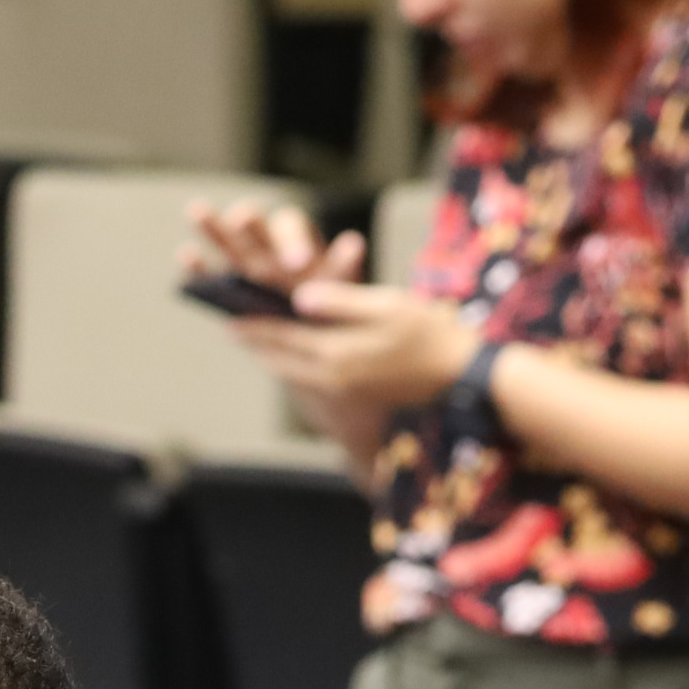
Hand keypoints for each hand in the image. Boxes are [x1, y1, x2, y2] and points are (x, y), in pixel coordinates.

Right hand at [182, 196, 347, 302]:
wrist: (312, 340)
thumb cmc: (331, 307)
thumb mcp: (343, 289)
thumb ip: (344, 267)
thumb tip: (353, 242)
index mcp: (299, 241)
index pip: (291, 227)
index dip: (291, 240)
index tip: (298, 262)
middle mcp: (269, 247)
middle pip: (255, 227)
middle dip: (249, 224)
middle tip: (242, 220)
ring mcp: (245, 268)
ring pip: (228, 243)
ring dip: (212, 227)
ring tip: (196, 210)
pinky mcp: (227, 292)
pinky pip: (210, 277)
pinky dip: (198, 267)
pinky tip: (185, 255)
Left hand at [238, 277, 483, 414]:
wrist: (460, 375)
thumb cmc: (429, 331)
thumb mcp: (385, 306)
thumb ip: (339, 302)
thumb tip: (298, 296)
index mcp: (335, 354)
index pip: (282, 336)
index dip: (253, 323)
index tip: (227, 314)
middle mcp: (332, 377)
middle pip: (280, 358)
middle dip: (254, 341)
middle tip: (230, 325)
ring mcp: (343, 388)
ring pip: (294, 371)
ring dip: (271, 355)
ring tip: (253, 340)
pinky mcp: (355, 391)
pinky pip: (312, 378)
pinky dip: (294, 364)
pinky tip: (292, 353)